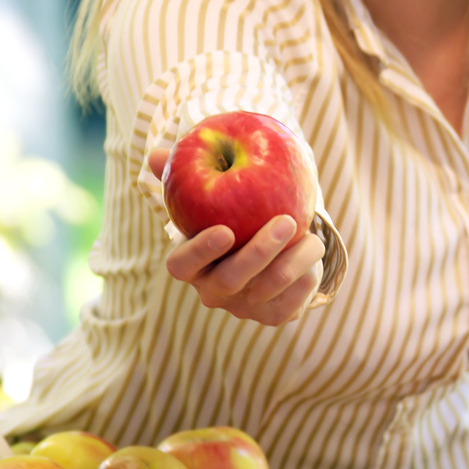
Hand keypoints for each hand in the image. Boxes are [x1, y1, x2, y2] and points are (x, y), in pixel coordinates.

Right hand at [148, 147, 324, 325]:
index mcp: (190, 265)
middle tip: (285, 221)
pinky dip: (307, 275)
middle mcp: (213, 291)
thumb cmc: (233, 214)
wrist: (273, 246)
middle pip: (230, 279)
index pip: (182, 265)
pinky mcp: (274, 314)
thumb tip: (154, 154)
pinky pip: (294, 301)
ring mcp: (244, 306)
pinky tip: (313, 250)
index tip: (225, 230)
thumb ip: (183, 175)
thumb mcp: (209, 196)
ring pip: (269, 287)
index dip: (200, 251)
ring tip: (311, 233)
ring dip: (293, 259)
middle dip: (259, 252)